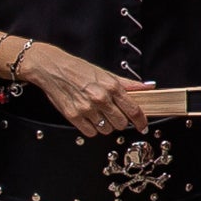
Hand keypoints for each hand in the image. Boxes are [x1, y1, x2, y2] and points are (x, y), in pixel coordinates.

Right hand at [27, 49, 148, 134]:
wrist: (52, 68)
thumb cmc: (78, 69)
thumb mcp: (105, 73)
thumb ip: (127, 83)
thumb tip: (148, 86)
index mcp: (111, 87)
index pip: (134, 110)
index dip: (141, 121)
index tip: (142, 126)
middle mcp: (100, 98)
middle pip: (121, 123)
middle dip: (121, 121)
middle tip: (115, 115)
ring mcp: (86, 109)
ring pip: (106, 129)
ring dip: (106, 125)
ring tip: (100, 115)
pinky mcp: (73, 116)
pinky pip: (91, 133)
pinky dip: (92, 129)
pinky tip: (90, 119)